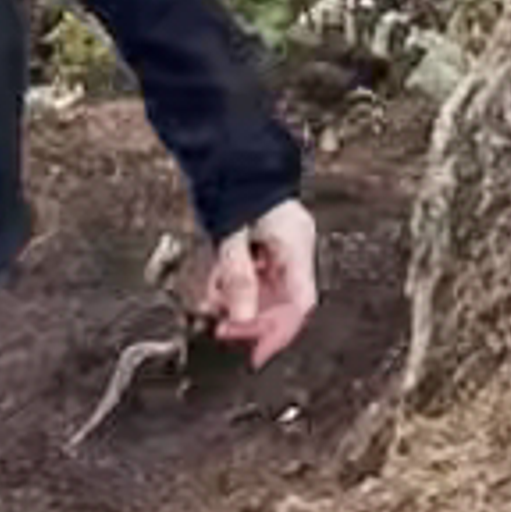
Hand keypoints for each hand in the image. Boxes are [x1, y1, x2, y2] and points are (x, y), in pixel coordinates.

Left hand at [186, 200, 319, 368]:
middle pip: (283, 304)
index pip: (300, 304)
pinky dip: (232, 290)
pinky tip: (212, 285)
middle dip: (251, 321)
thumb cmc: (232, 185)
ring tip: (210, 301)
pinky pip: (253, 282)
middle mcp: (294, 250)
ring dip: (238, 306)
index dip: (279, 334)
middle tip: (221, 330)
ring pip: (266, 296)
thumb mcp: (231, 234)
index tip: (254, 355)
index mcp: (297, 244)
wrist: (227, 156)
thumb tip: (241, 319)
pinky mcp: (265, 251)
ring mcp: (281, 250)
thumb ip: (237, 276)